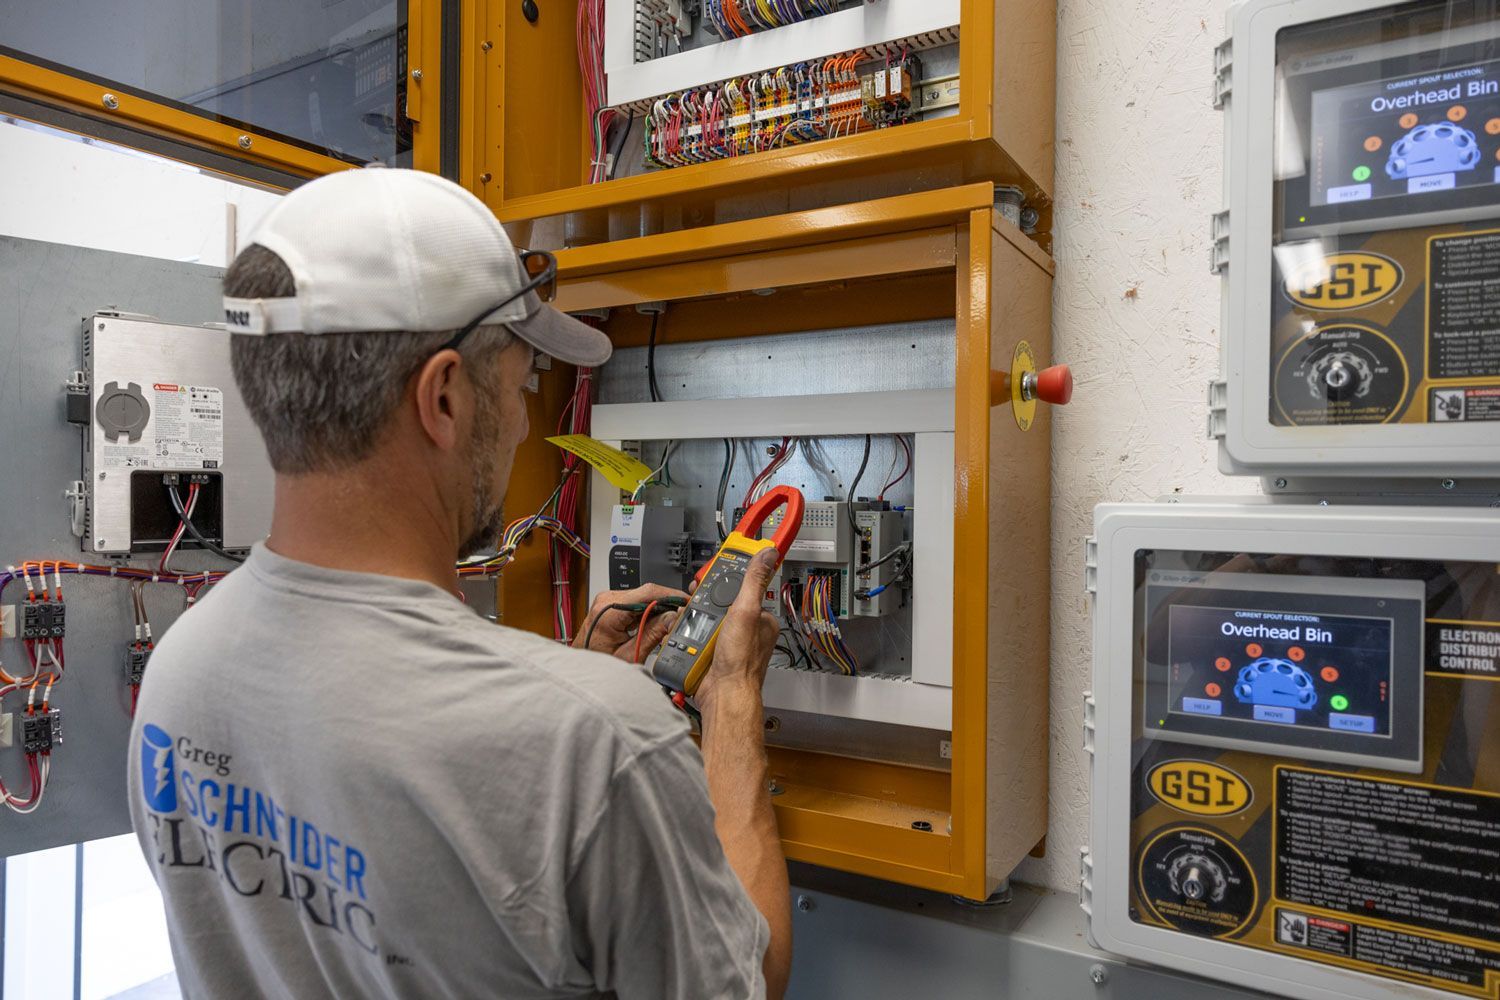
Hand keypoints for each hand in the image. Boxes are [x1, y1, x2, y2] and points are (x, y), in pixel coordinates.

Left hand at [576, 583, 688, 662]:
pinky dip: (649, 610)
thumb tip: (673, 618)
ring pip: (643, 596)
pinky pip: (636, 601)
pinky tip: (655, 622)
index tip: (686, 602)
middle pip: (647, 592)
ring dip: (659, 608)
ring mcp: (608, 600)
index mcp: (609, 610)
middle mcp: (607, 600)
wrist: (580, 666)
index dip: (671, 596)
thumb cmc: (597, 664)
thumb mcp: (630, 654)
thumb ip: (653, 634)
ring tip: (669, 623)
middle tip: (683, 615)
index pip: (648, 593)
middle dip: (667, 604)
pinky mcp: (611, 604)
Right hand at [697, 548, 779, 708]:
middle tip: (695, 603)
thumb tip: (767, 554)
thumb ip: (753, 581)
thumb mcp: (746, 611)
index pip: (741, 589)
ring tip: (691, 625)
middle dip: (703, 603)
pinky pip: (694, 636)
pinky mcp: (709, 653)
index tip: (711, 576)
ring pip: (703, 619)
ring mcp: (726, 642)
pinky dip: (687, 635)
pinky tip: (685, 637)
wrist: (723, 695)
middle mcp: (744, 630)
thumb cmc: (740, 661)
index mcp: (759, 619)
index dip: (724, 581)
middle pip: (718, 603)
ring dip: (692, 620)